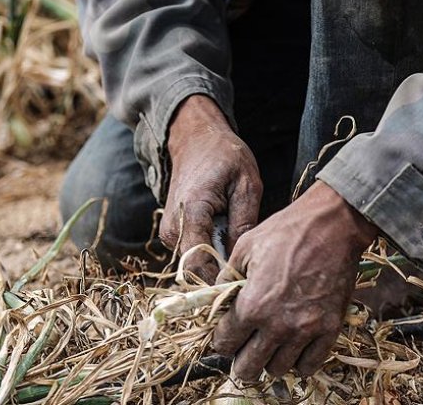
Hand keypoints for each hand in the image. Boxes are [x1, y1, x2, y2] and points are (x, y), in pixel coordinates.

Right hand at [159, 95, 262, 282]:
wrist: (195, 140)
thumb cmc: (224, 157)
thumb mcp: (247, 184)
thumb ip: (244, 223)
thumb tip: (242, 259)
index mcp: (191, 213)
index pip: (198, 265)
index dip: (221, 281)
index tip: (247, 283)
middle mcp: (173, 228)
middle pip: (196, 271)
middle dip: (223, 276)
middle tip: (252, 272)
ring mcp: (170, 233)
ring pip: (195, 266)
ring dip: (219, 266)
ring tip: (243, 254)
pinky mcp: (175, 234)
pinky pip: (194, 255)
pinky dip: (213, 256)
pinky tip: (231, 245)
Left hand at [212, 181, 377, 379]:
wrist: (333, 225)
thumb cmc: (288, 231)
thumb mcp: (245, 247)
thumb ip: (227, 278)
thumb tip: (218, 298)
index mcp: (252, 305)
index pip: (224, 344)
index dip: (221, 340)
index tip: (227, 334)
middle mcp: (277, 325)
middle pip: (248, 368)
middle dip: (240, 360)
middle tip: (244, 349)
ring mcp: (306, 330)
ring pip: (278, 370)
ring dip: (270, 361)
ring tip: (271, 346)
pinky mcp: (330, 329)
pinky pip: (310, 365)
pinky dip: (300, 362)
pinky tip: (295, 348)